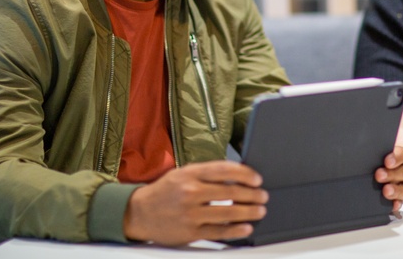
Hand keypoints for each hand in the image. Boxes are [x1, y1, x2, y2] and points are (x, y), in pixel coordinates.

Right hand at [123, 160, 267, 245]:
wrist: (139, 212)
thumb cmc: (166, 191)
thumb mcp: (183, 173)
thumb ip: (208, 173)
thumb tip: (238, 174)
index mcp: (191, 174)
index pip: (225, 170)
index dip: (245, 174)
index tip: (257, 179)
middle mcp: (191, 192)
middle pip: (230, 192)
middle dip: (252, 195)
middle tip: (263, 196)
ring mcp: (190, 213)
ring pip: (227, 213)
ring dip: (249, 212)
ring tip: (260, 211)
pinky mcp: (190, 232)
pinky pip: (218, 231)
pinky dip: (235, 230)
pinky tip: (246, 227)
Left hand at [374, 146, 402, 210]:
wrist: (374, 173)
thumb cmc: (376, 162)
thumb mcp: (375, 156)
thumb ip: (374, 155)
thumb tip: (362, 155)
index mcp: (400, 157)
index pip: (402, 155)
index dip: (396, 158)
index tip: (387, 161)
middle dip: (392, 174)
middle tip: (379, 175)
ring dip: (397, 190)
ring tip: (386, 191)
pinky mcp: (401, 198)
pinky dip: (398, 203)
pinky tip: (392, 205)